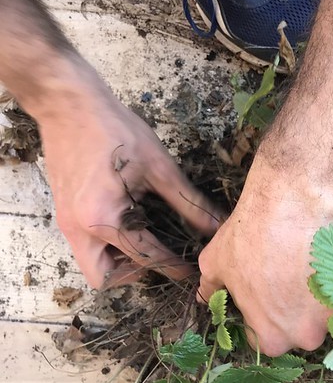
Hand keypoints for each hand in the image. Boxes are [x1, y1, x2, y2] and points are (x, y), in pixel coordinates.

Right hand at [38, 65, 219, 287]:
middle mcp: (79, 228)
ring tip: (148, 242)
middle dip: (135, 275)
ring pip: (92, 265)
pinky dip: (108, 248)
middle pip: (105, 278)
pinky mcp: (64, 213)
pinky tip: (132, 226)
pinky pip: (86, 246)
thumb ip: (189, 203)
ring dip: (119, 264)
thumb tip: (218, 225)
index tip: (192, 271)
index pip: (146, 257)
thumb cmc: (116, 130)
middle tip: (161, 258)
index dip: (174, 267)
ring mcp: (66, 222)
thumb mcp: (160, 167)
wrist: (69, 103)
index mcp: (104, 218)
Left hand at [197, 145, 332, 355]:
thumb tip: (205, 298)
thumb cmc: (252, 233)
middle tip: (286, 280)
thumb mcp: (216, 261)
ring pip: (324, 318)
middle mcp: (304, 337)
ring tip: (308, 269)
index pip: (264, 341)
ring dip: (318, 302)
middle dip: (292, 314)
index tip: (262, 297)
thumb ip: (211, 288)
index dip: (260, 318)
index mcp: (269, 338)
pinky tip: (326, 262)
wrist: (297, 202)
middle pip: (297, 333)